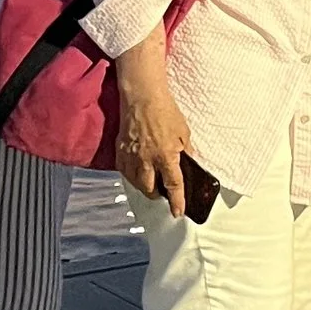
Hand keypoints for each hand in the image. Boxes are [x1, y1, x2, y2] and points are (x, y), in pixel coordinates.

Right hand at [116, 80, 193, 214]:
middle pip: (150, 189)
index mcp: (166, 155)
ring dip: (144, 187)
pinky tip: (137, 172)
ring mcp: (131, 156)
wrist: (142, 97)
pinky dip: (131, 176)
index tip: (178, 212)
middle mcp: (147, 160)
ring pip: (135, 183)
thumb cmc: (165, 111)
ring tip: (150, 183)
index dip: (177, 201)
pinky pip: (124, 171)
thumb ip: (186, 151)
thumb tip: (189, 163)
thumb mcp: (183, 132)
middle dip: (157, 195)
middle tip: (163, 193)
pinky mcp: (120, 151)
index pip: (173, 185)